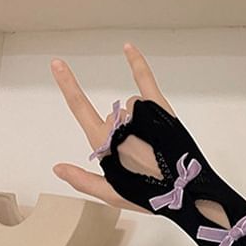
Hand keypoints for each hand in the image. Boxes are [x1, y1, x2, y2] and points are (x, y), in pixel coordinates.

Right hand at [50, 43, 174, 212]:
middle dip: (123, 133)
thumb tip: (57, 168)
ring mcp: (141, 115)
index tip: (58, 64)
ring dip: (138, 120)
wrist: (188, 192)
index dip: (68, 86)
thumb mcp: (113, 194)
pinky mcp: (162, 110)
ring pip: (131, 106)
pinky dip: (137, 63)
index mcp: (105, 144)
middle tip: (145, 159)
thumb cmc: (152, 196)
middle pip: (114, 117)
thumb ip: (83, 180)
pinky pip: (146, 81)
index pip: (80, 109)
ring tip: (156, 147)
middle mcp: (121, 125)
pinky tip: (128, 48)